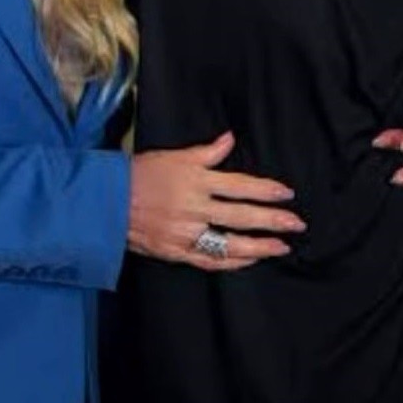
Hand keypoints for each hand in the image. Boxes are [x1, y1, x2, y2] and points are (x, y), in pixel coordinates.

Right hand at [128, 132, 302, 270]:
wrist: (105, 203)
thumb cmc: (139, 175)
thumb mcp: (173, 157)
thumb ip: (206, 152)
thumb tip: (230, 139)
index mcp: (195, 181)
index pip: (240, 186)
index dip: (266, 190)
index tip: (287, 194)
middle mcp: (194, 208)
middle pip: (241, 216)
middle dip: (272, 221)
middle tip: (297, 224)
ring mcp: (186, 233)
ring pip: (229, 244)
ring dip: (259, 247)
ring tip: (281, 247)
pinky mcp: (176, 252)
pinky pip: (210, 261)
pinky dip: (232, 262)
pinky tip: (250, 260)